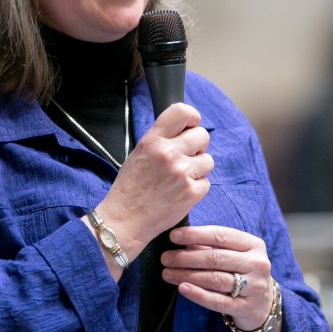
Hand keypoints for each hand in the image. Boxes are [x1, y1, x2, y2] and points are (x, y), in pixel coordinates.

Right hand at [95, 103, 212, 249]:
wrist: (124, 220)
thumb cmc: (130, 188)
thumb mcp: (139, 153)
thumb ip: (161, 140)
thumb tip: (184, 129)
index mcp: (153, 140)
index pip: (182, 111)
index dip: (191, 117)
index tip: (190, 125)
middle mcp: (168, 153)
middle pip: (202, 136)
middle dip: (197, 146)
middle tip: (184, 157)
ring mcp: (182, 173)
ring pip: (208, 160)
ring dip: (198, 168)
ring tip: (180, 178)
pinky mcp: (191, 193)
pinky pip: (206, 182)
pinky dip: (196, 188)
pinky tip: (180, 192)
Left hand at [160, 224, 273, 331]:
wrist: (263, 304)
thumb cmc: (241, 271)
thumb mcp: (232, 254)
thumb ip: (210, 246)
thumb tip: (181, 239)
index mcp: (253, 244)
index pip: (221, 235)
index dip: (195, 234)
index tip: (173, 236)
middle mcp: (257, 264)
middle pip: (216, 258)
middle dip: (186, 257)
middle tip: (165, 258)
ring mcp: (254, 286)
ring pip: (215, 279)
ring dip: (187, 275)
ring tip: (167, 273)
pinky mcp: (246, 307)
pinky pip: (218, 301)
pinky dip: (198, 294)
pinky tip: (182, 288)